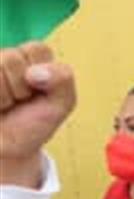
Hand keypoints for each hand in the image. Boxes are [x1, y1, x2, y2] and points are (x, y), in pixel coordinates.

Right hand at [0, 42, 75, 171]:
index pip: (36, 49)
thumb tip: (34, 72)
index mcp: (27, 56)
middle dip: (20, 87)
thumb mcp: (62, 102)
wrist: (8, 149)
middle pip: (11, 58)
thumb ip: (62, 78)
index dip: (43, 75)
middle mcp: (1, 58)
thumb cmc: (33, 122)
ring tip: (3, 105)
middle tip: (18, 101)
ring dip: (3, 96)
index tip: (38, 90)